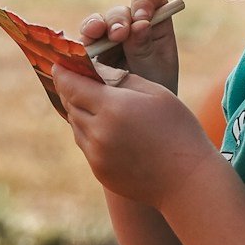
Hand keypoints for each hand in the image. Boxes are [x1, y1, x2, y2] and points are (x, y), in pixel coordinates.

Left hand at [54, 67, 217, 208]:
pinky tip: (107, 128)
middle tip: (75, 78)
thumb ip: (123, 79)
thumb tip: (99, 73)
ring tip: (94, 102)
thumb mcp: (155, 93)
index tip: (58, 64)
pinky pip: (86, 145)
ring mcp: (96, 155)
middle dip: (71, 90)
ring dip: (80, 111)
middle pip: (71, 105)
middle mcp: (98, 133)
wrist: (186, 180)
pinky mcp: (100, 171)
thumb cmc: (178, 130)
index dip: (63, 73)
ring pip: (76, 126)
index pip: (72, 85)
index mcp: (111, 108)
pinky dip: (90, 132)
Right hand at [80, 0, 179, 90]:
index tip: (144, 17)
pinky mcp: (87, 54)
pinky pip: (78, 45)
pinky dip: (78, 47)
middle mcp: (126, 25)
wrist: (139, 117)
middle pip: (118, 12)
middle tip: (121, 34)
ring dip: (95, 26)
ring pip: (95, 24)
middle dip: (117, 20)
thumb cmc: (155, 88)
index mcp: (151, 21)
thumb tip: (139, 24)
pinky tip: (78, 53)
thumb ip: (146, 47)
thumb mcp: (156, 68)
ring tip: (96, 33)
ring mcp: (104, 38)